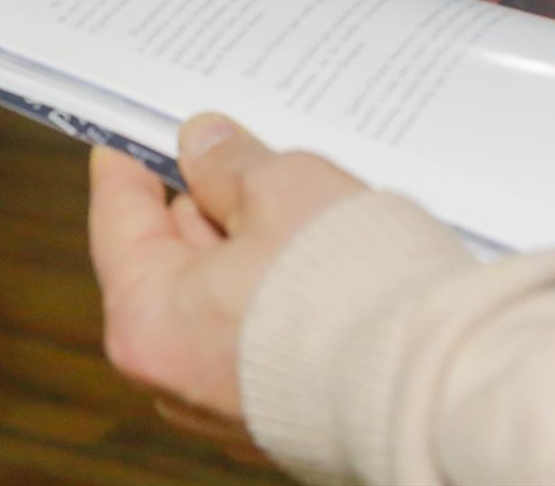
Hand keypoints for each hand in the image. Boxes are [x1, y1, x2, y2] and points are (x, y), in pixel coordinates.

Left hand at [88, 114, 366, 427]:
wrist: (436, 386)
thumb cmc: (348, 294)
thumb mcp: (280, 188)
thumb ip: (229, 165)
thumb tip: (204, 147)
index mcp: (149, 323)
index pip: (119, 223)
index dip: (127, 166)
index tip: (128, 138)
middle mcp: (178, 379)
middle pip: (172, 265)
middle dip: (201, 207)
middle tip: (225, 154)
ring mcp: (232, 407)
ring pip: (223, 302)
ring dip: (248, 251)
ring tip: (291, 202)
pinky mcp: (287, 415)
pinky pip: (265, 337)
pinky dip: (280, 296)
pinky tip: (318, 258)